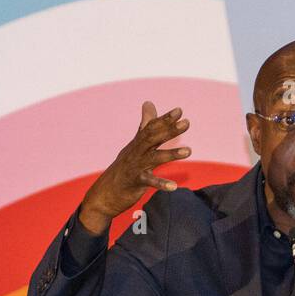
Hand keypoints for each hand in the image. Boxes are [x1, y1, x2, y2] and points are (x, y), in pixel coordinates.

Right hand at [78, 101, 190, 233]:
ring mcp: (135, 167)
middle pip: (153, 138)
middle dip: (169, 130)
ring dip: (171, 154)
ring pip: (154, 158)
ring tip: (189, 151)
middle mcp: (136, 152)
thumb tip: (149, 102)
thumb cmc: (124, 168)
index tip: (179, 111)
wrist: (105, 193)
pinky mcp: (135, 182)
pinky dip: (161, 184)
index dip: (165, 119)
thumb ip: (145, 126)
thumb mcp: (135, 146)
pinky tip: (173, 186)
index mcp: (138, 144)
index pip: (152, 128)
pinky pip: (149, 182)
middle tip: (186, 123)